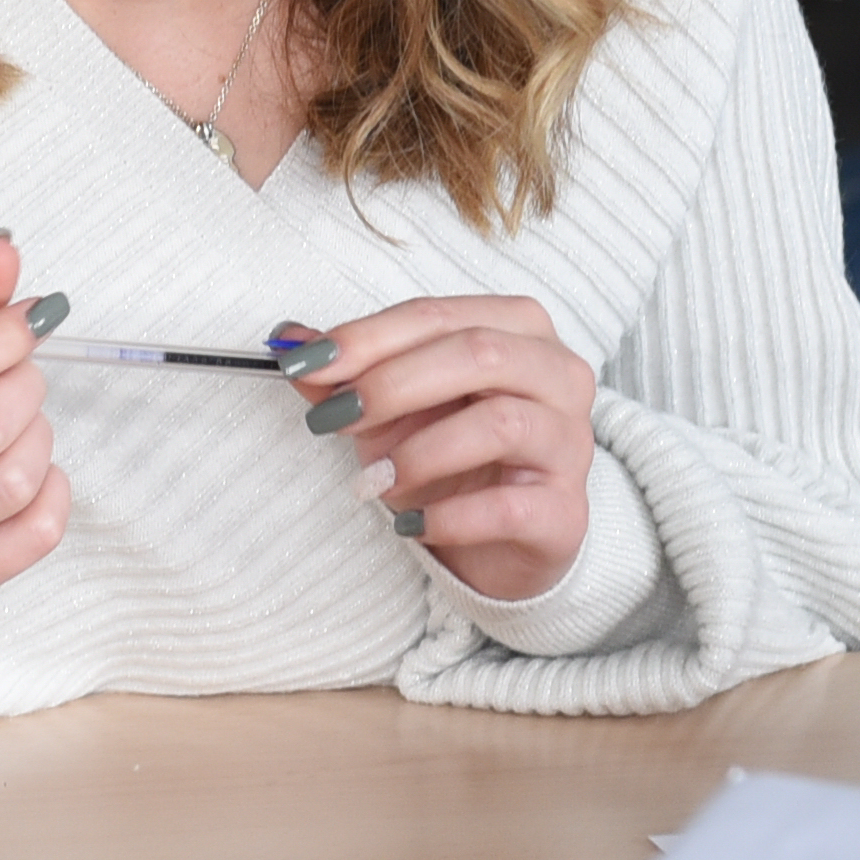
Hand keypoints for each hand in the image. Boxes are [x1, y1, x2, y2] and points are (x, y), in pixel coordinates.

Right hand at [0, 231, 74, 603]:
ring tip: (16, 426)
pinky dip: (51, 492)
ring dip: (38, 438)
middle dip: (23, 386)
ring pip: (15, 479)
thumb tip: (7, 249)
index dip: (2, 336)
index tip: (25, 321)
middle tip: (14, 377)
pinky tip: (27, 473)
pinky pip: (37, 534)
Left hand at [288, 292, 598, 604]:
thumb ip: (346, 375)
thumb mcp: (389, 410)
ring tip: (374, 480)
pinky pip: (510, 506)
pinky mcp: (566, 512)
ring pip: (503, 422)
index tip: (306, 364)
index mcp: (519, 329)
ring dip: (421, 451)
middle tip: (334, 418)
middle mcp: (559, 375)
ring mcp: (571, 443)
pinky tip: (411, 524)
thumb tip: (288, 342)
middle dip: (394, 384)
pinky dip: (449, 516)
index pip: (438, 316)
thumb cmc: (450, 460)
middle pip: (480, 353)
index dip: (368, 337)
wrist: (499, 544)